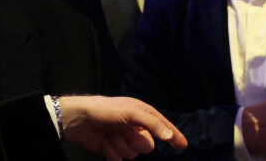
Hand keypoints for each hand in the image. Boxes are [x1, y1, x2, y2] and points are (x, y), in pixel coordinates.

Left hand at [60, 95, 186, 160]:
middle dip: (135, 141)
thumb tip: (168, 135)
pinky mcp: (114, 149)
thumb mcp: (132, 112)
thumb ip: (152, 124)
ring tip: (111, 134)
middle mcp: (135, 127)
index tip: (184, 146)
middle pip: (147, 145)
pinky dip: (112, 152)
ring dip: (121, 145)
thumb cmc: (107, 110)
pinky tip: (105, 141)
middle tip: (124, 130)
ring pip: (132, 154)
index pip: (162, 126)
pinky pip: (120, 159)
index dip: (173, 135)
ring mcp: (124, 138)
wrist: (82, 120)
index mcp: (142, 113)